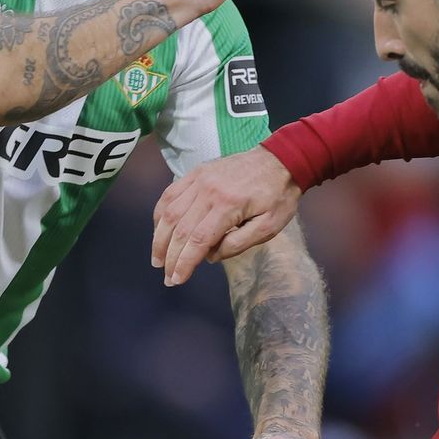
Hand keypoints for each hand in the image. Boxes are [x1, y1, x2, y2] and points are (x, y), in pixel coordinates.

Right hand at [153, 148, 301, 284]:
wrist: (282, 159)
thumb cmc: (278, 196)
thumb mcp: (269, 226)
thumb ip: (239, 244)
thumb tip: (211, 257)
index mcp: (229, 206)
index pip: (199, 241)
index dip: (185, 263)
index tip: (176, 280)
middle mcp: (209, 191)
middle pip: (180, 229)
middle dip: (170, 257)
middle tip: (167, 277)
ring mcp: (200, 179)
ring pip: (169, 212)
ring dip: (159, 238)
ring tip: (157, 258)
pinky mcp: (196, 173)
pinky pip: (170, 194)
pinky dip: (160, 214)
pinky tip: (159, 230)